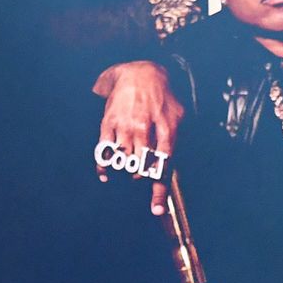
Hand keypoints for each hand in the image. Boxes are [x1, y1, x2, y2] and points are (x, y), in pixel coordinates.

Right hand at [93, 61, 183, 215]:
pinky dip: (104, 166)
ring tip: (129, 162)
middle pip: (141, 165)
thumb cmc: (161, 97)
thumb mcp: (178, 114)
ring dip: (126, 168)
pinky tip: (106, 173)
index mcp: (166, 127)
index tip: (155, 209)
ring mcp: (125, 125)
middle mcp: (144, 127)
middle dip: (140, 173)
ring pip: (123, 160)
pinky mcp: (109, 123)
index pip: (163, 164)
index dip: (159, 189)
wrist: (139, 72)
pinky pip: (104, 151)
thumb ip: (175, 140)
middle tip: (140, 170)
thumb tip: (169, 166)